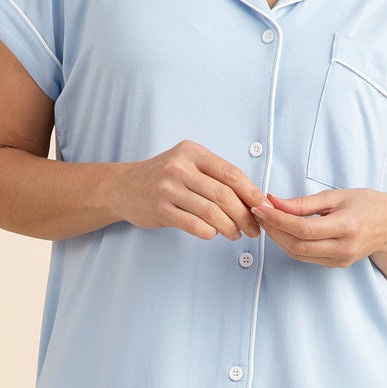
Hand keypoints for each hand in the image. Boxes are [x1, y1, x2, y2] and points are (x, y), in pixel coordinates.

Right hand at [114, 141, 265, 240]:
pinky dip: (209, 233)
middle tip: (254, 229)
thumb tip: (251, 198)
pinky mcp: (160, 210)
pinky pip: (194, 225)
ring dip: (230, 227)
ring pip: (211, 212)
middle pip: (224, 195)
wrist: (123, 187)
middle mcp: (180, 167)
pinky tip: (214, 234)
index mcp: (192, 152)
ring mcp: (168, 189)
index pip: (231, 173)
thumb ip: (214, 176)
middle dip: (245, 216)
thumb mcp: (187, 164)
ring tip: (237, 235)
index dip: (252, 193)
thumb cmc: (163, 177)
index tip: (264, 207)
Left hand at [249, 185, 386, 267]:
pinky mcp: (336, 265)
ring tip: (268, 219)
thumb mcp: (338, 196)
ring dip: (278, 238)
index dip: (277, 220)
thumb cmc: (368, 205)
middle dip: (273, 229)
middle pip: (297, 245)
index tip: (261, 207)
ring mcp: (340, 260)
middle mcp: (344, 248)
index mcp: (347, 226)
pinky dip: (290, 244)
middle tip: (259, 212)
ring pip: (298, 254)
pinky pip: (306, 257)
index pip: (303, 228)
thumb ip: (305, 203)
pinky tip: (282, 230)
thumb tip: (274, 202)